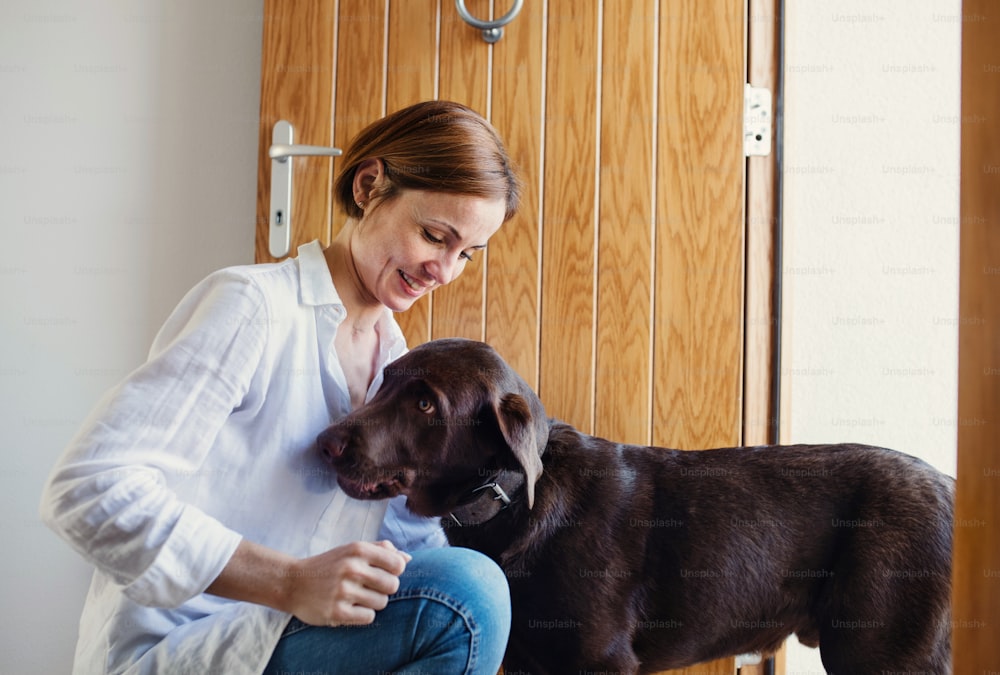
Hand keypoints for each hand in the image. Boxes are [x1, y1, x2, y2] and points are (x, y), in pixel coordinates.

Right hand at [284, 540, 411, 626]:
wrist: (292, 583)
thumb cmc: (328, 565)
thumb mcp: (351, 549)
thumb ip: (380, 550)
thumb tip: (407, 558)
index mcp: (357, 550)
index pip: (398, 564)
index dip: (395, 571)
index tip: (383, 572)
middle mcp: (351, 568)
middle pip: (393, 585)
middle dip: (385, 588)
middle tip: (369, 587)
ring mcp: (343, 591)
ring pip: (382, 603)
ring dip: (373, 602)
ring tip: (358, 597)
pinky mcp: (337, 612)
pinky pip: (369, 617)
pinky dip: (363, 614)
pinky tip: (351, 607)